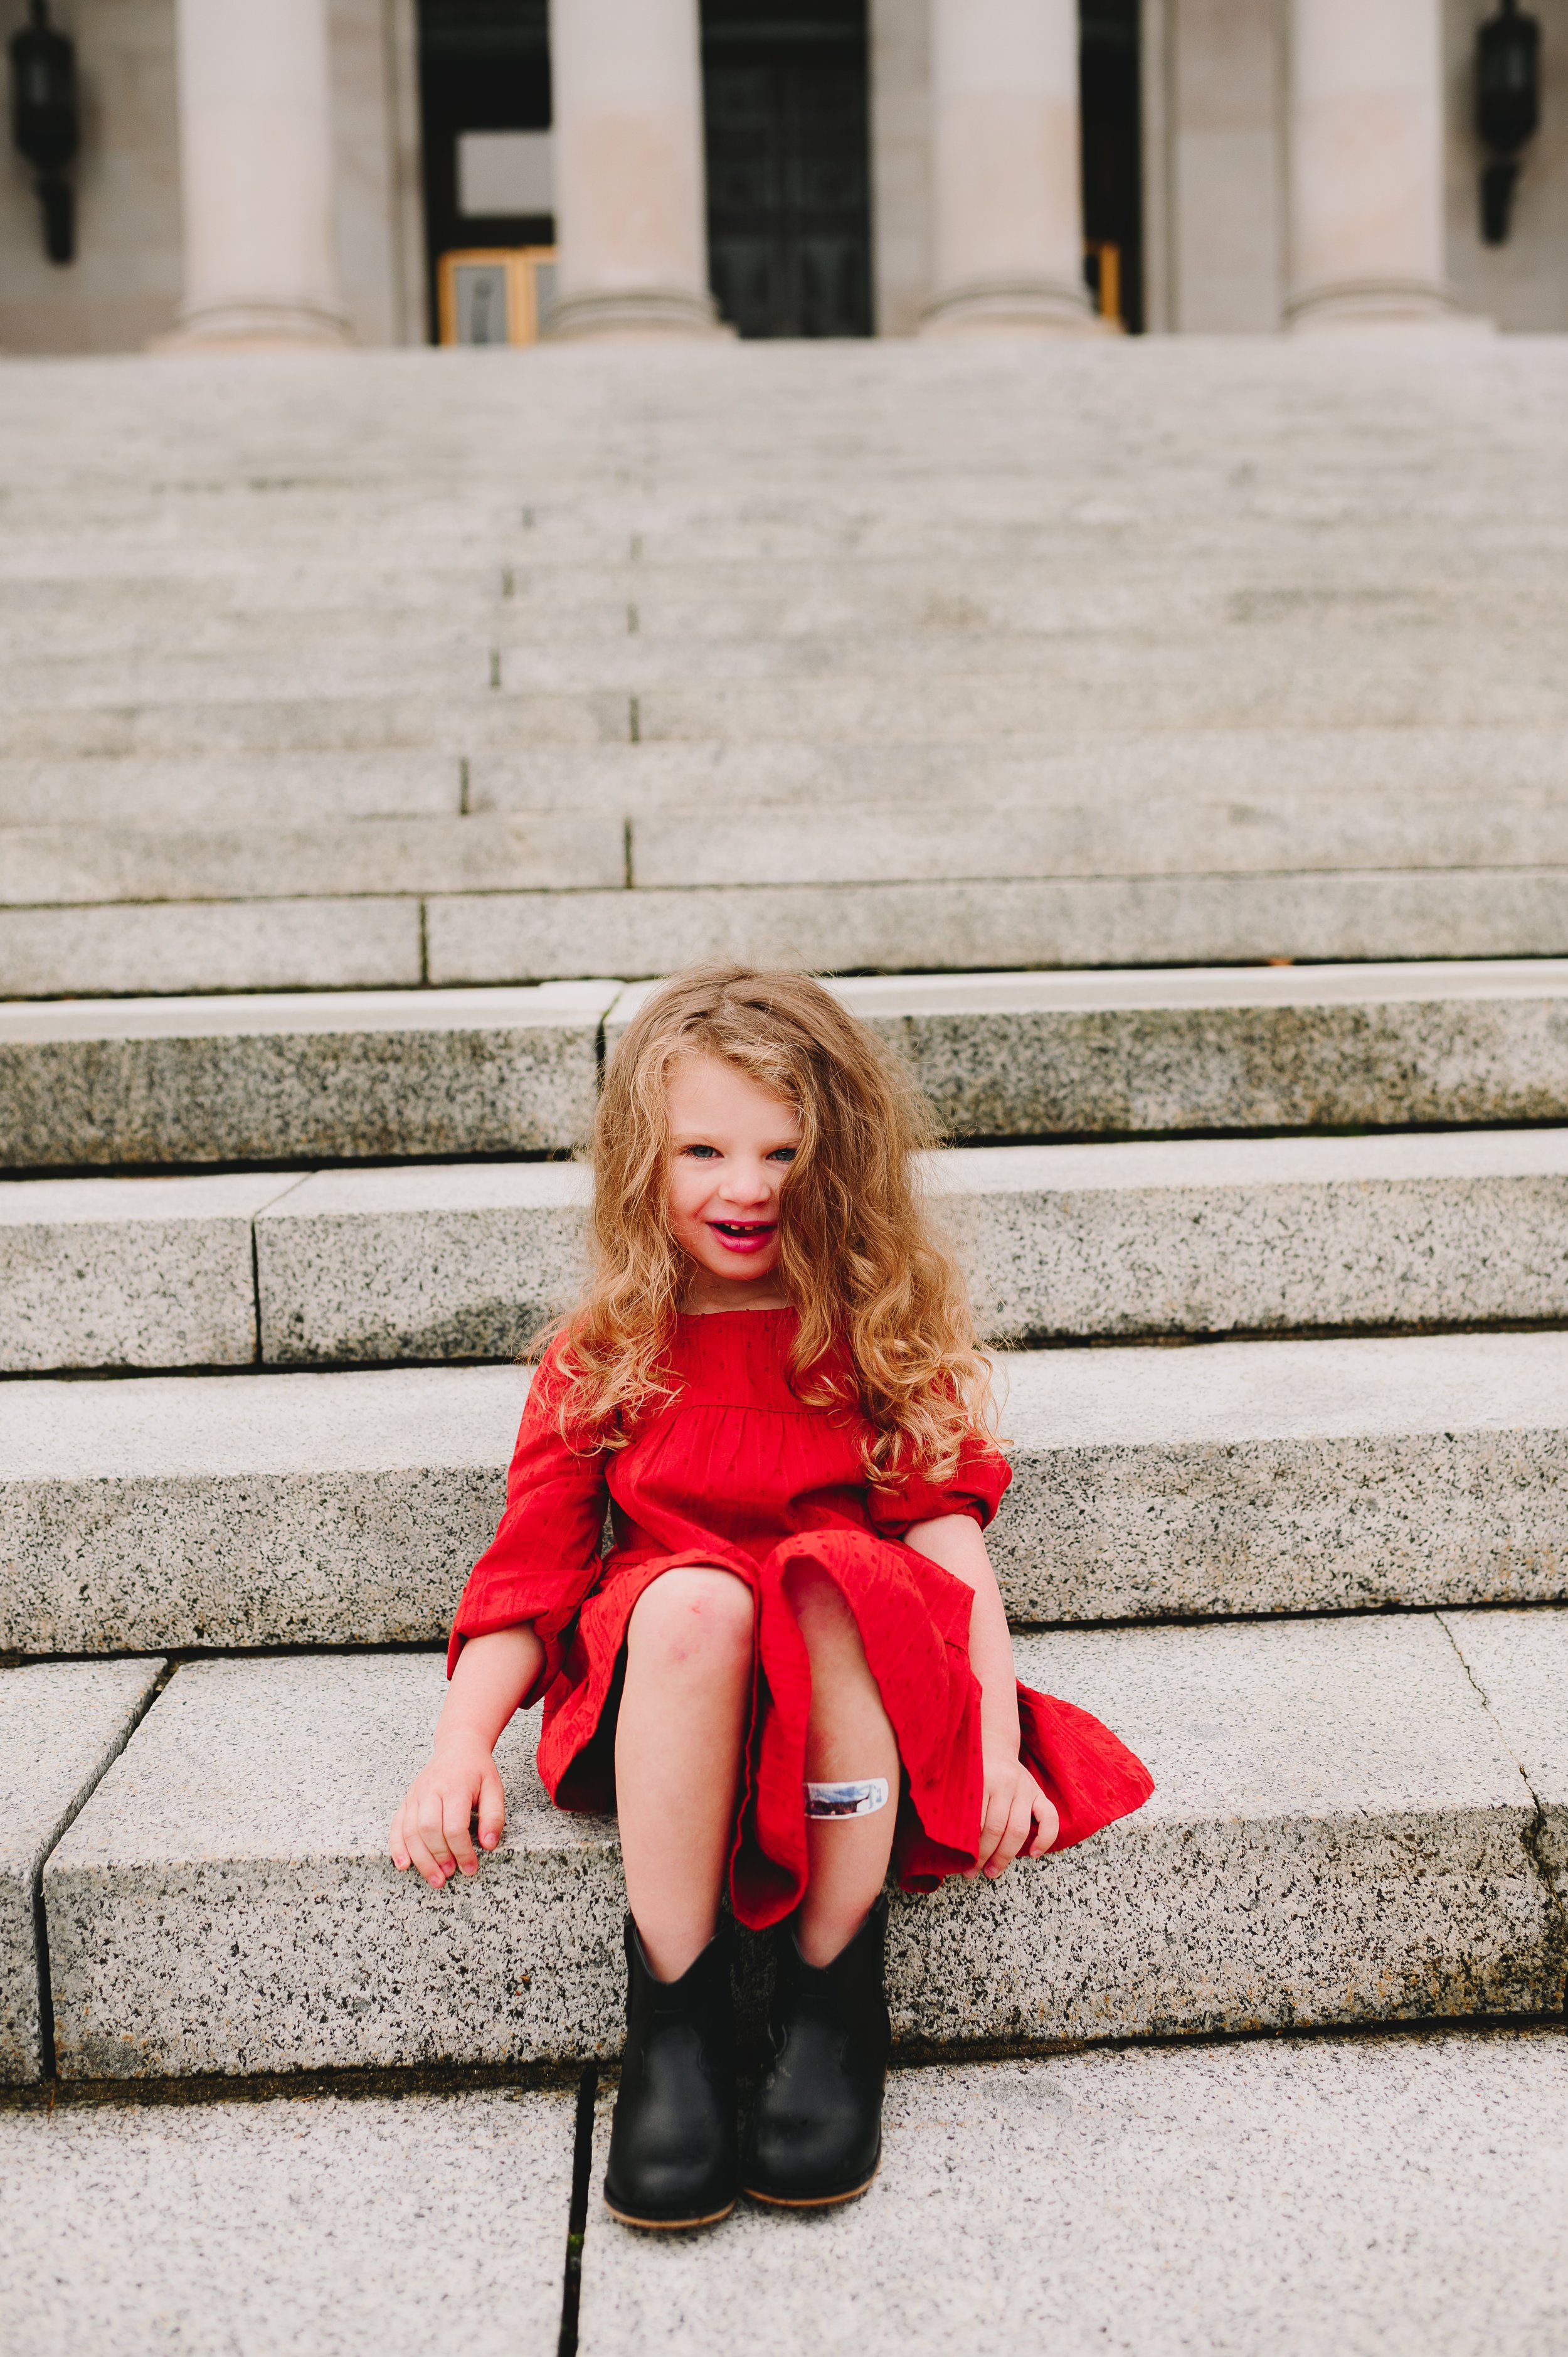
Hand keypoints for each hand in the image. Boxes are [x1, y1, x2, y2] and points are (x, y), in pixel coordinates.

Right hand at [389, 1735, 505, 1889]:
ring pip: (410, 1831)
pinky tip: (404, 1865)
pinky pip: (396, 1826)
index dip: (462, 1851)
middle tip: (451, 1874)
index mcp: (455, 1787)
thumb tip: (488, 1845)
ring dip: (420, 1859)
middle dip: (439, 1857)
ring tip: (435, 1878)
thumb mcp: (495, 1788)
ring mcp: (415, 1795)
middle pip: (428, 1830)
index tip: (471, 1867)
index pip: (454, 1826)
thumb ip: (494, 1817)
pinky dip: (397, 1847)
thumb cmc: (477, 1770)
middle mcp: (431, 1790)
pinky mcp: (407, 1801)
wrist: (458, 1746)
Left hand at [971, 1746, 1058, 1879]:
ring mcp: (1025, 1788)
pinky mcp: (1039, 1793)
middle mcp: (1006, 1783)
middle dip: (984, 1856)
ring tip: (993, 1871)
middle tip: (973, 1872)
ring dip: (1005, 1855)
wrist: (993, 1744)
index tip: (960, 1863)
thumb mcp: (961, 1781)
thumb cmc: (973, 1769)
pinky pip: (1050, 1818)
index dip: (968, 1847)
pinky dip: (1045, 1839)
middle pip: (996, 1829)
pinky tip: (1034, 1854)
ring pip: (1018, 1829)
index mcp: (983, 1780)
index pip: (976, 1822)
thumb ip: (958, 1805)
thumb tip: (948, 1842)